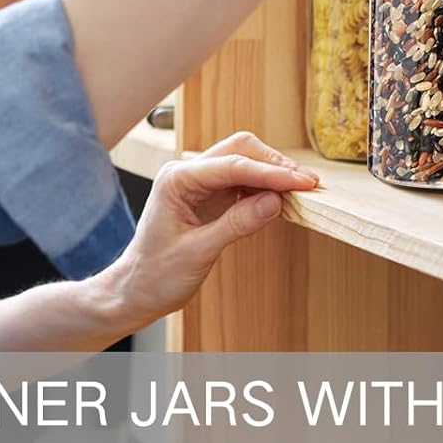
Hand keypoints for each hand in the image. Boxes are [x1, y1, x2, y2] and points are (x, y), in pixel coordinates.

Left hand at [98, 132, 318, 328]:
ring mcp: (198, 184)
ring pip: (244, 163)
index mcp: (177, 179)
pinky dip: (264, 188)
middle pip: (240, 151)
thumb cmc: (155, 274)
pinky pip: (242, 183)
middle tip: (306, 184)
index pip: (232, 165)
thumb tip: (275, 202)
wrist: (136, 291)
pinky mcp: (209, 198)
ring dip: (271, 175)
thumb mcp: (198, 253)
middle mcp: (187, 174)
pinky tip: (280, 200)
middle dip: (274, 164)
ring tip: (299, 191)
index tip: (301, 181)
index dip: (271, 172)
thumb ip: (236, 224)